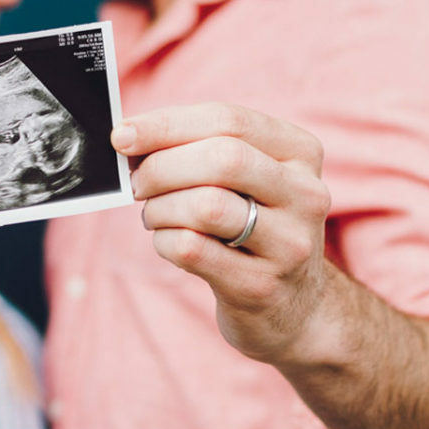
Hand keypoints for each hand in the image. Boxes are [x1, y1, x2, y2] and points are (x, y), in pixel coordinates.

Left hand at [114, 103, 332, 364]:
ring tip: (154, 215)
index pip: (228, 120)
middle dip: (162, 167)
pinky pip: (193, 249)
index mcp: (301, 153)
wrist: (294, 308)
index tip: (123, 135)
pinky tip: (167, 242)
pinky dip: (164, 241)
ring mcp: (289, 244)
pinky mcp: (261, 286)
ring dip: (160, 207)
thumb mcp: (247, 181)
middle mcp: (306, 194)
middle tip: (136, 183)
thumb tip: (130, 137)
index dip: (166, 124)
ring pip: (206, 206)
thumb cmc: (253, 227)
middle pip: (222, 159)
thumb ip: (200, 149)